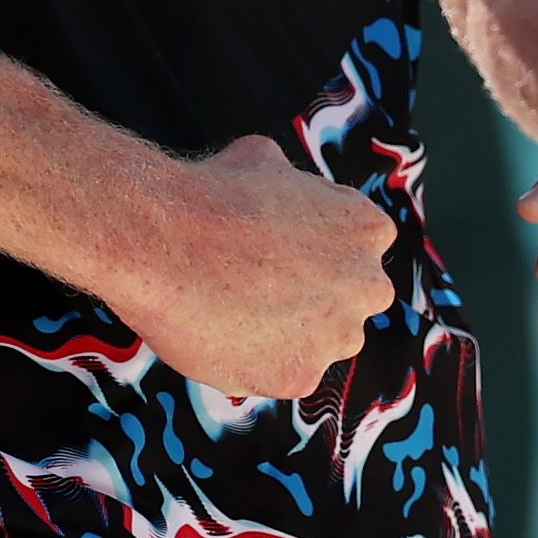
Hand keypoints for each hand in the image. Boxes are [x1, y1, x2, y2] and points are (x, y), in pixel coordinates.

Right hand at [127, 137, 395, 401]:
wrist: (167, 244)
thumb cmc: (211, 195)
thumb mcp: (263, 160)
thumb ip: (291, 184)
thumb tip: (278, 179)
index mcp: (369, 230)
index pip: (356, 253)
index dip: (316, 258)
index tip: (281, 260)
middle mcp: (368, 286)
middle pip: (346, 303)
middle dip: (311, 301)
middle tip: (257, 292)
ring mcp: (337, 337)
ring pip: (315, 344)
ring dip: (285, 336)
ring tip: (230, 313)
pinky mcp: (300, 377)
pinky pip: (281, 375)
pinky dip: (253, 365)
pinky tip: (219, 336)